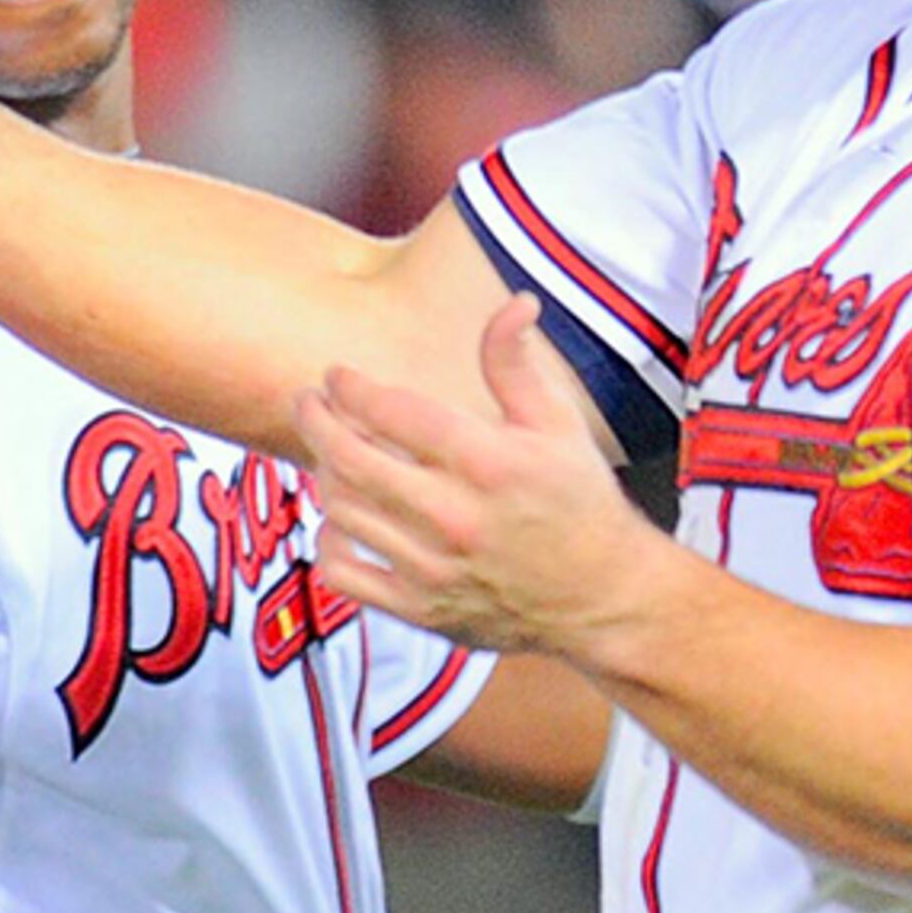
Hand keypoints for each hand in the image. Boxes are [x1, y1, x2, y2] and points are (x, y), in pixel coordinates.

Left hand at [296, 296, 673, 657]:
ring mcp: (433, 568)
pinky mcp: (422, 610)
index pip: (390, 412)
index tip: (338, 375)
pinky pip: (343, 574)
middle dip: (315, 420)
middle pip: (349, 459)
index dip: (351, 387)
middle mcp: (454, 516)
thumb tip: (515, 302)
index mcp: (487, 463)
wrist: (604, 597)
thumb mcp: (558, 424)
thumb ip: (516, 364)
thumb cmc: (579, 501)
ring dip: (324, 472)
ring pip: (340, 511)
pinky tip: (341, 519)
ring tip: (329, 450)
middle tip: (306, 401)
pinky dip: (328, 541)